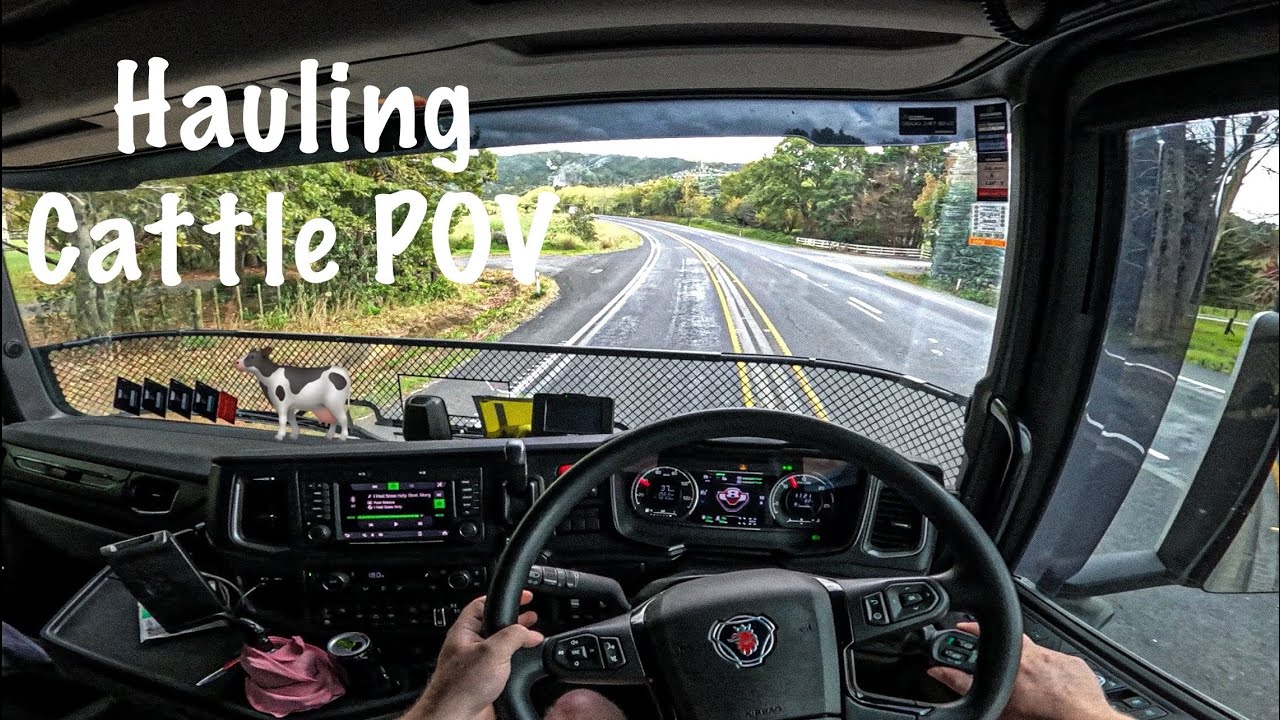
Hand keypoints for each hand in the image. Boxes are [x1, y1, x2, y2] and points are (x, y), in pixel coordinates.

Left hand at [402, 591, 542, 719]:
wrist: (456, 718)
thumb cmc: (459, 688)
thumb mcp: (492, 652)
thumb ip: (513, 636)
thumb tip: (530, 632)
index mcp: (465, 631)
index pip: (482, 604)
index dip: (502, 597)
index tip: (523, 596)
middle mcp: (471, 646)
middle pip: (495, 624)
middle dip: (515, 619)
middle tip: (532, 615)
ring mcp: (478, 664)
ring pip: (501, 646)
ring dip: (518, 641)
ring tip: (534, 636)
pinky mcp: (487, 681)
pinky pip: (505, 665)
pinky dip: (518, 660)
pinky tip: (527, 661)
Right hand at [927, 622, 1124, 719]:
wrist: (1083, 717)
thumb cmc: (1043, 715)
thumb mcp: (998, 704)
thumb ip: (964, 685)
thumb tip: (940, 673)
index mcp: (1011, 659)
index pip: (982, 634)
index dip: (968, 629)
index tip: (961, 628)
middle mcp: (1033, 652)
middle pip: (1010, 642)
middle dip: (1002, 651)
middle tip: (1000, 666)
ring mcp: (1055, 656)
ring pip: (1035, 654)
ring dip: (1030, 667)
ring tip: (1032, 688)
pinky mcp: (1073, 663)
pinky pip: (1058, 663)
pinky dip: (1052, 674)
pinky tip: (1052, 689)